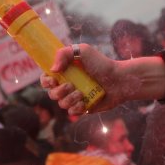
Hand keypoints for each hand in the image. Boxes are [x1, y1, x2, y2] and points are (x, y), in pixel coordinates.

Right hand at [40, 44, 164, 114]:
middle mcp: (69, 84)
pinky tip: (84, 103)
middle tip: (71, 85)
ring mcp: (75, 97)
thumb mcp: (83, 51)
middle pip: (52, 93)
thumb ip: (64, 53)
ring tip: (81, 93)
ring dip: (69, 99)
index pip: (47, 78)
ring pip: (62, 104)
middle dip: (58, 91)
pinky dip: (76, 108)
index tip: (52, 80)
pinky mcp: (84, 107)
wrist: (119, 80)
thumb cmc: (102, 64)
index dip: (46, 81)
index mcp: (66, 71)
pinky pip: (72, 112)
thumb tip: (53, 70)